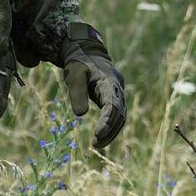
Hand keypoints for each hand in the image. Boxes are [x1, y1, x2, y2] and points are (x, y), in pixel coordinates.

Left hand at [61, 23, 125, 148]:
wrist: (86, 51)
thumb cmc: (78, 62)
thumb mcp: (74, 75)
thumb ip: (77, 93)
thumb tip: (80, 115)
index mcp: (109, 81)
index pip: (112, 104)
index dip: (107, 121)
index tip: (97, 134)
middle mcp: (117, 87)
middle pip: (120, 113)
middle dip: (110, 130)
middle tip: (96, 144)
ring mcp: (118, 92)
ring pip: (121, 116)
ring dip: (112, 131)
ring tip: (97, 144)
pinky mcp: (114, 96)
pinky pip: (117, 114)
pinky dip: (111, 126)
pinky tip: (101, 136)